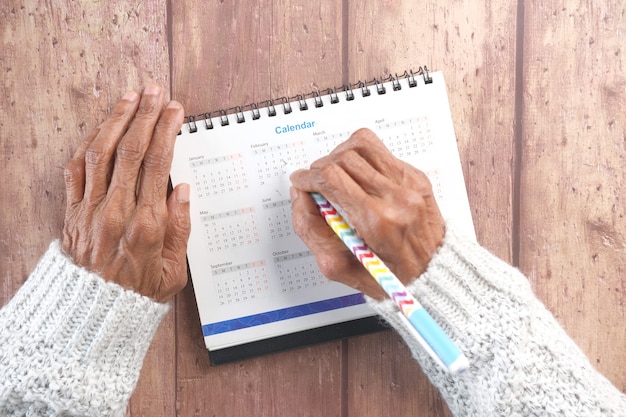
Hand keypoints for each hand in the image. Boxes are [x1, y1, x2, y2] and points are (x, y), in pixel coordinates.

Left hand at [62, 85, 190, 301]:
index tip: (175, 111)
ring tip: (129, 98)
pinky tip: (100, 128)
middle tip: (155, 92)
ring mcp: (91, 209)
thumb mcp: (174, 271)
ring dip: (116, 120)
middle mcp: (117, 211)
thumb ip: (180, 229)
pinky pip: (76, 170)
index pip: (159, 164)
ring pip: (101, 152)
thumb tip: (182, 190)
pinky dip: (88, 144)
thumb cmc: (138, 293)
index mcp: (147, 224)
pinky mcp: (73, 212)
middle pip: (131, 150)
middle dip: (145, 115)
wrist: (94, 312)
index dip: (167, 131)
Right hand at [289, 128, 444, 299]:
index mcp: (376, 221)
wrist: (432, 275)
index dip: (308, 177)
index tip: (301, 183)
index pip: (331, 178)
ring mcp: (409, 183)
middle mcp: (396, 197)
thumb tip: (299, 195)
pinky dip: (362, 159)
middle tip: (315, 183)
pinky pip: (382, 152)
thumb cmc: (388, 276)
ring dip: (340, 155)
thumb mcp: (338, 266)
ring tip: (335, 173)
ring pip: (363, 144)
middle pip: (344, 157)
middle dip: (320, 167)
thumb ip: (310, 229)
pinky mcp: (416, 177)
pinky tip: (358, 177)